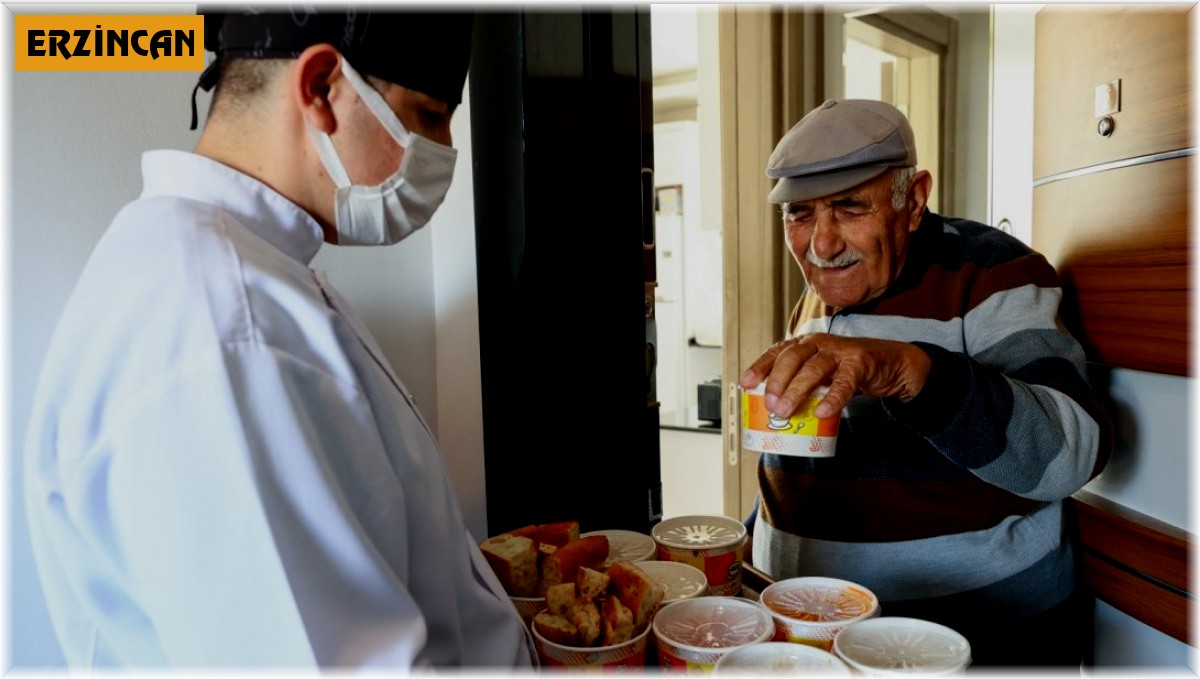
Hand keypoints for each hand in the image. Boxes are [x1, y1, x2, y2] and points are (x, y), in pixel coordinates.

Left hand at [738, 333, 931, 418]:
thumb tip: (774, 412)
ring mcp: (840, 351)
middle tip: (769, 404)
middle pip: (792, 357)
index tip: (746, 384)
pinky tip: (823, 412)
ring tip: (785, 410)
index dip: (760, 366)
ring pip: (814, 368)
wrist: (890, 363)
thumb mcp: (821, 372)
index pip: (778, 351)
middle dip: (777, 381)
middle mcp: (820, 343)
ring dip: (797, 390)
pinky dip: (833, 398)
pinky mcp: (860, 363)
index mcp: (806, 344)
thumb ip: (802, 383)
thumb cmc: (849, 368)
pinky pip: (845, 382)